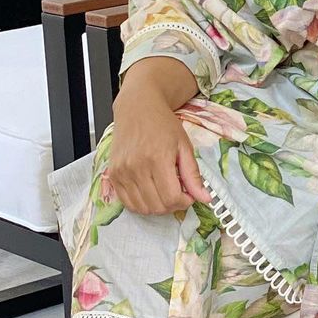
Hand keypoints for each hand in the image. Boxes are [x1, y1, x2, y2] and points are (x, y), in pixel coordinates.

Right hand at [108, 86, 212, 215]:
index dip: (185, 202)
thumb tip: (205, 198)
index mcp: (157, 159)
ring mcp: (122, 172)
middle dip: (173, 205)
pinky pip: (127, 203)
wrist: (138, 108)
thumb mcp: (184, 146)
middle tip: (179, 193)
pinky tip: (151, 192)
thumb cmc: (162, 124)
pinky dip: (142, 204)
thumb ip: (193, 175)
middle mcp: (136, 167)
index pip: (172, 197)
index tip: (189, 195)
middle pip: (158, 206)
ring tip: (165, 191)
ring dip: (158, 206)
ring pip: (142, 208)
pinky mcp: (113, 175)